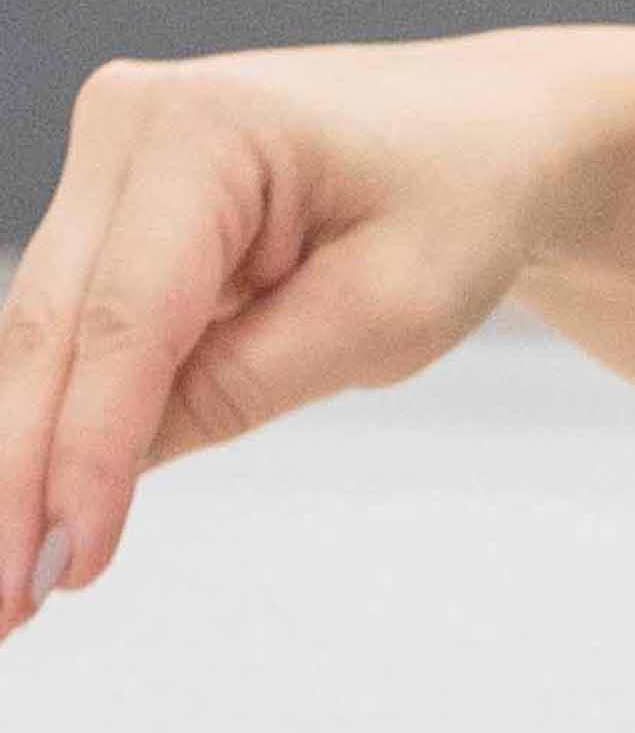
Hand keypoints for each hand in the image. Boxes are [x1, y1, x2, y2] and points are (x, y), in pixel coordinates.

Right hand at [0, 30, 624, 633]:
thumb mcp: (387, 313)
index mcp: (202, 128)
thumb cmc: (458, 205)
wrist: (488, 135)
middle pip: (53, 331)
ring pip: (44, 338)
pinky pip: (76, 334)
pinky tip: (36, 515)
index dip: (89, 454)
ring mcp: (109, 162)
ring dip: (21, 464)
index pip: (125, 323)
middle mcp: (128, 123)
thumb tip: (119, 465)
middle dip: (20, 477)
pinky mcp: (113, 210)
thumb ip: (249, 382)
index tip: (66, 564)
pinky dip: (59, 425)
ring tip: (7, 589)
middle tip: (3, 609)